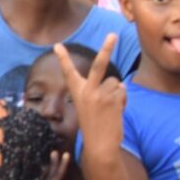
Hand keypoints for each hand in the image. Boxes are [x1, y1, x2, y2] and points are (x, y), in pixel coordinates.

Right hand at [53, 35, 126, 161]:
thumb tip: (121, 83)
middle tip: (113, 34)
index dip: (63, 58)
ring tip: (109, 108)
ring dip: (116, 93)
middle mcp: (88, 91)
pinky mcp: (114, 100)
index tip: (57, 45)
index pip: (69, 72)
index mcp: (77, 92)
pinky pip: (122, 91)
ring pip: (115, 83)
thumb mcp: (90, 106)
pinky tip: (115, 112)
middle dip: (107, 48)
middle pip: (99, 64)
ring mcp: (101, 95)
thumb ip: (101, 92)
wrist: (99, 145)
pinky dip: (122, 100)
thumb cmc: (94, 126)